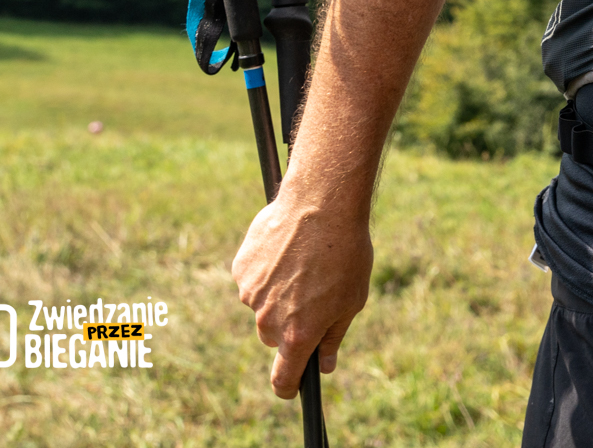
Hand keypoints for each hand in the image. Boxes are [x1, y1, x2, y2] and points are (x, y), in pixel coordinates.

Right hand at [231, 193, 373, 397]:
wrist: (321, 205)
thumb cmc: (345, 253)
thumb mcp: (352, 300)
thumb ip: (333, 337)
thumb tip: (324, 365)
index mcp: (297, 334)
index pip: (283, 378)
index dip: (288, 386)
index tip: (292, 387)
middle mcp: (268, 320)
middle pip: (273, 337)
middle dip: (289, 325)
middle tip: (312, 294)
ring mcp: (251, 295)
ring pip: (262, 305)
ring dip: (277, 294)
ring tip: (303, 263)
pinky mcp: (240, 270)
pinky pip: (252, 280)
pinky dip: (266, 270)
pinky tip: (286, 249)